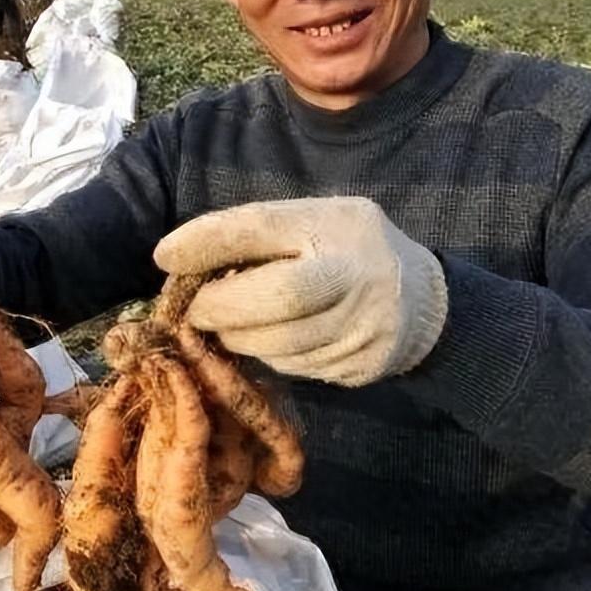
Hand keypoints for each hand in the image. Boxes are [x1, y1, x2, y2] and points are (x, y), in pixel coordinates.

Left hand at [154, 197, 447, 385]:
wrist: (426, 304)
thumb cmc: (346, 252)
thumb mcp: (314, 222)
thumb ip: (262, 236)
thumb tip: (183, 261)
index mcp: (337, 223)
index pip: (263, 226)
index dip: (207, 242)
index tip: (164, 256)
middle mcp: (357, 272)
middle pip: (277, 297)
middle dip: (222, 307)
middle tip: (194, 310)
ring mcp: (365, 324)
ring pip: (282, 343)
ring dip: (241, 337)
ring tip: (230, 324)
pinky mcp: (362, 365)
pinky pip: (298, 368)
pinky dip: (271, 355)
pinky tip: (270, 340)